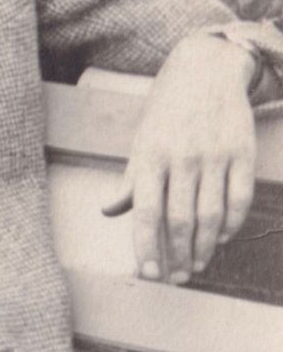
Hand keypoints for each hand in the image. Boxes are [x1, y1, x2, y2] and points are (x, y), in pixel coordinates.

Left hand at [102, 33, 259, 283]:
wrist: (204, 72)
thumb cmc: (165, 114)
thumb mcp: (140, 142)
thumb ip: (130, 180)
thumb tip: (108, 210)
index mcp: (149, 157)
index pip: (145, 212)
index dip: (146, 246)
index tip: (148, 274)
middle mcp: (182, 158)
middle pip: (181, 220)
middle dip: (178, 255)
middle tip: (176, 279)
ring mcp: (214, 156)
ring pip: (212, 215)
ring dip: (205, 247)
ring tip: (196, 266)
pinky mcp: (242, 154)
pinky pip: (240, 199)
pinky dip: (232, 224)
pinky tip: (222, 239)